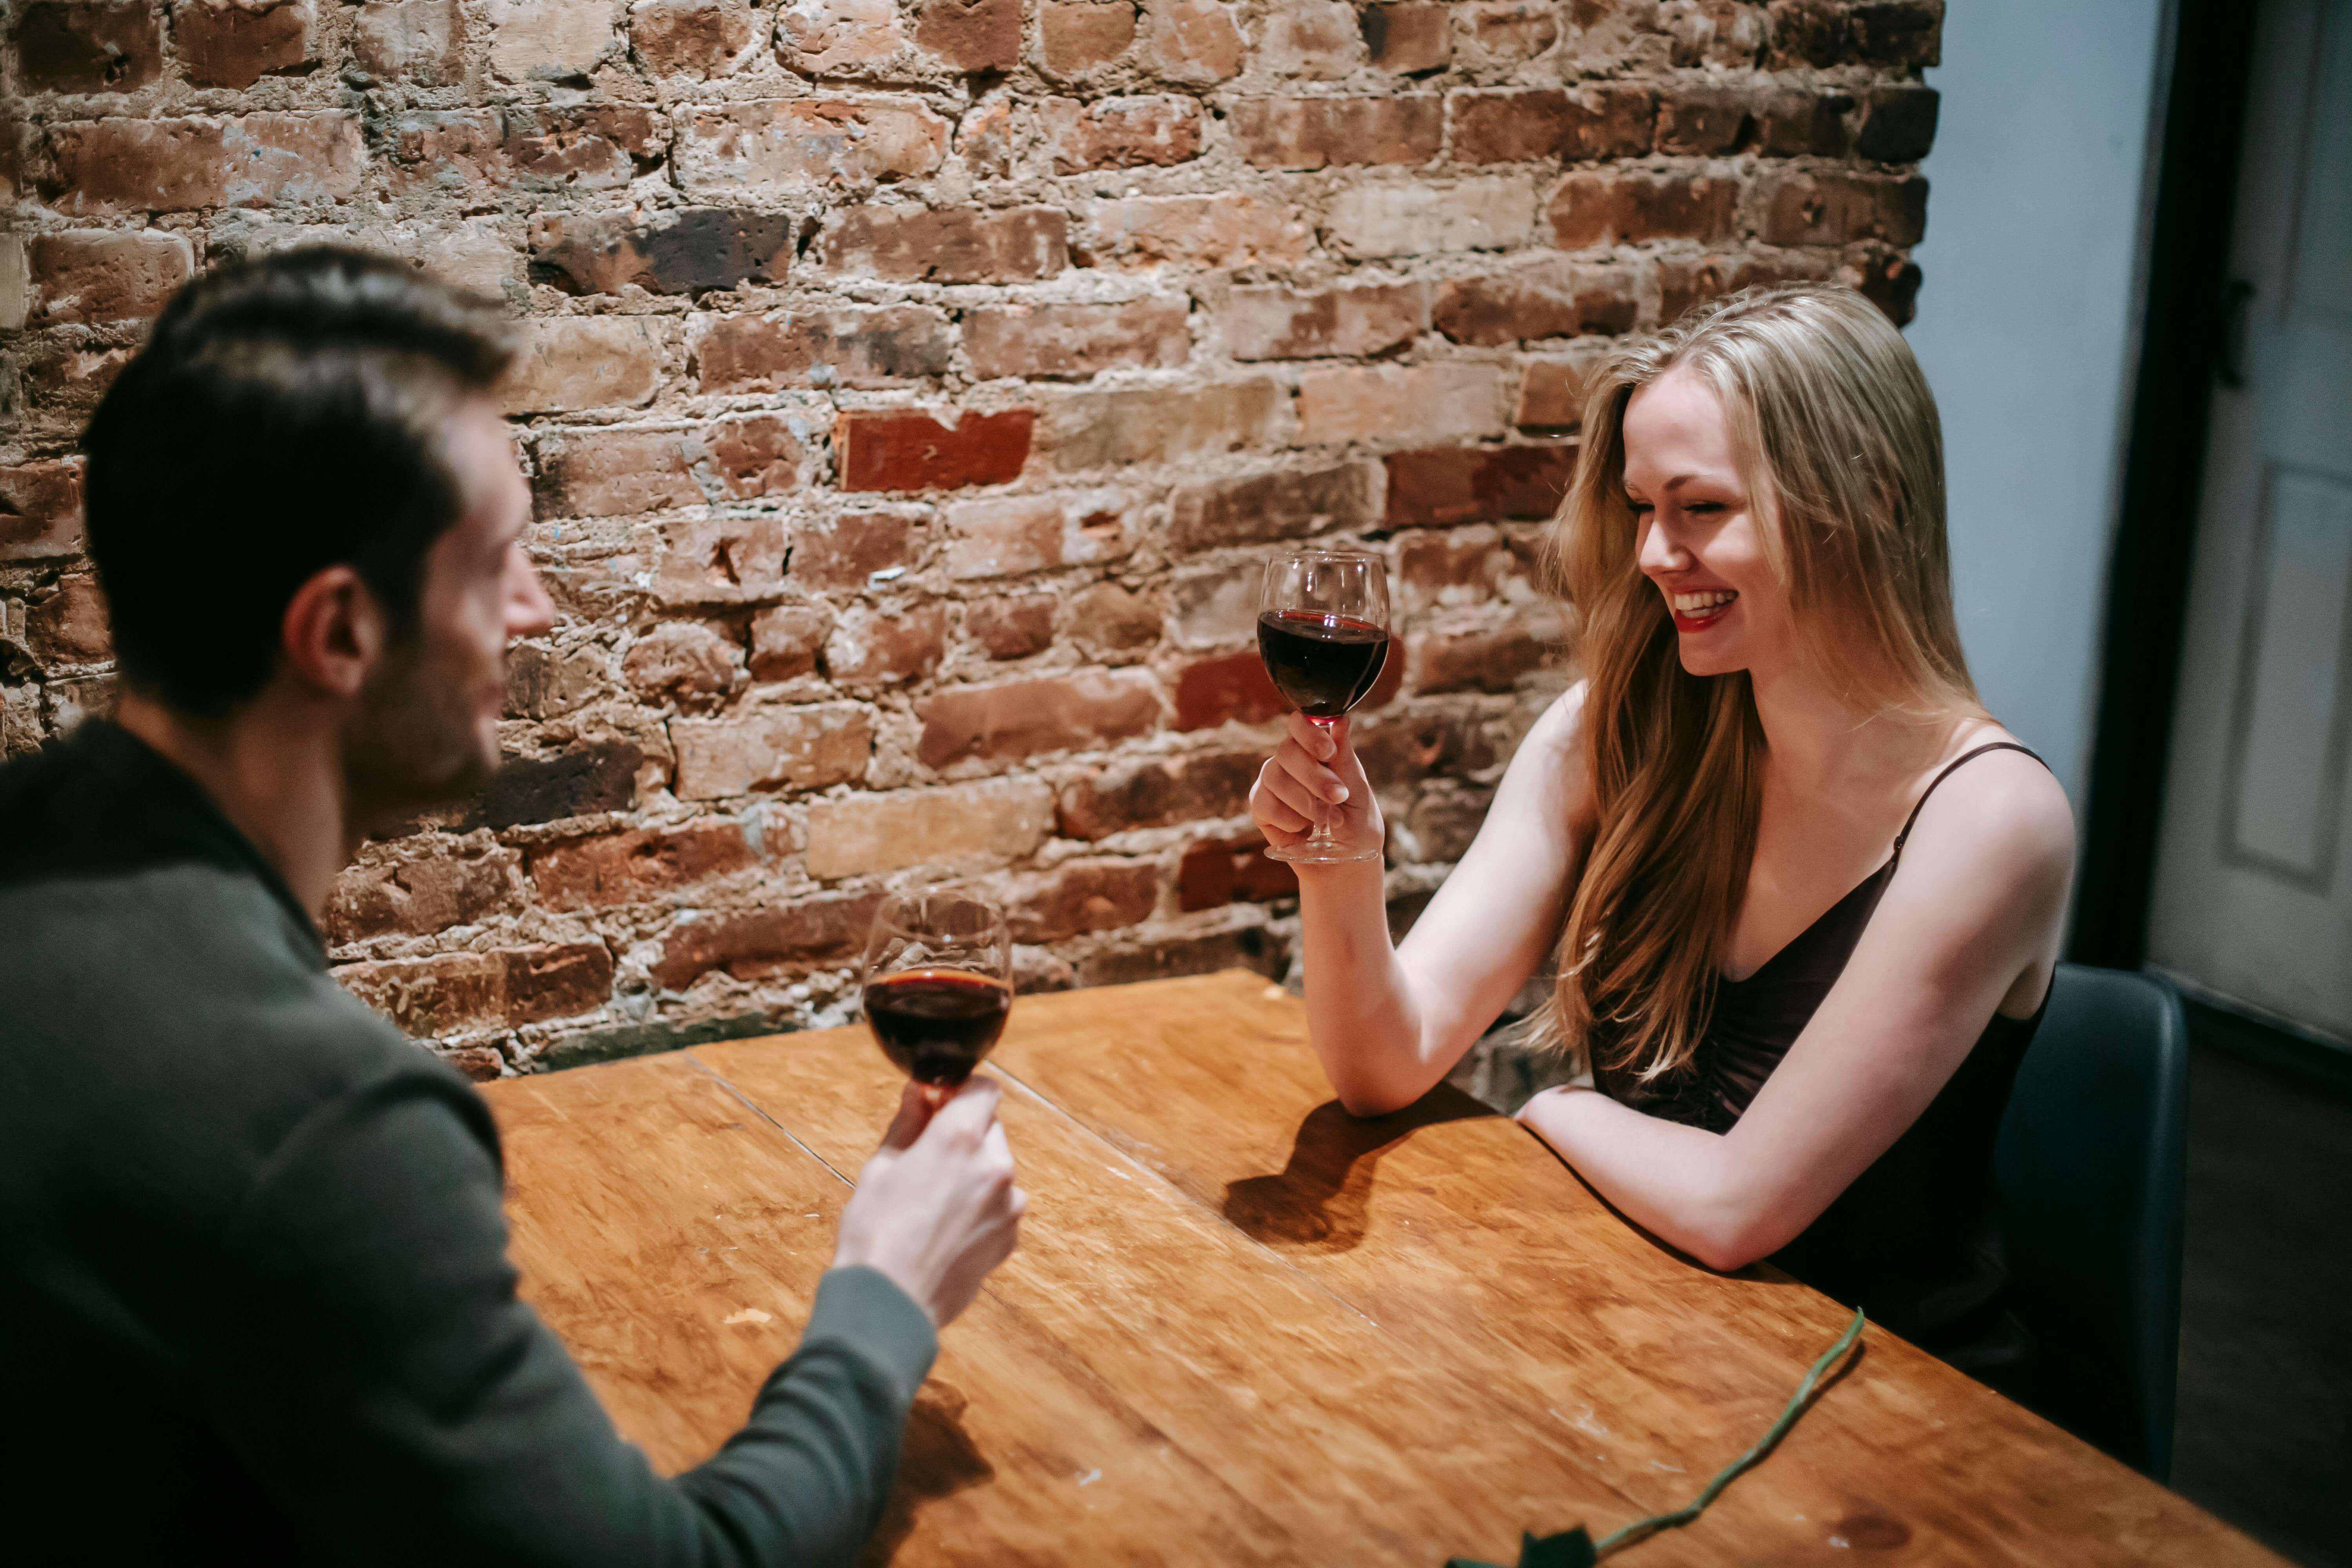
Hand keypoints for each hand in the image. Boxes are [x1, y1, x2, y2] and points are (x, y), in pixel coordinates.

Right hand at [832, 1076, 1024, 1328]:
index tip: (938, 1105)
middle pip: (990, 1128)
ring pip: (995, 1167)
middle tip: (925, 1157)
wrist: (889, 1304)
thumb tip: (921, 1091)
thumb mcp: (881, 1167)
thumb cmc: (874, 1232)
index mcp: (960, 1138)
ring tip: (931, 1202)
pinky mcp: (1010, 1236)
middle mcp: (995, 1165)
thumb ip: (909, 1122)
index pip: (983, 1088)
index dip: (960, 1092)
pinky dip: (980, 1206)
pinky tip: (945, 1228)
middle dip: (963, 1134)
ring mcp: (1008, 1204)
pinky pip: (999, 1204)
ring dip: (972, 1171)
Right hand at [1250, 712, 1384, 859]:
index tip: (1328, 752)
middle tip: (1338, 797)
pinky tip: (1303, 829)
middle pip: (1286, 751)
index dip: (1309, 734)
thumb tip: (1341, 720)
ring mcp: (1272, 782)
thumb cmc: (1356, 824)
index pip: (1299, 724)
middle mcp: (1290, 760)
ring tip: (1326, 820)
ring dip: (1305, 802)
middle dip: (1314, 776)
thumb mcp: (1358, 792)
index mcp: (1316, 748)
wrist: (1345, 863)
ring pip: (1275, 777)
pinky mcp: (1260, 806)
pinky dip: (1289, 819)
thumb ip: (1345, 758)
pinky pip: (1266, 804)